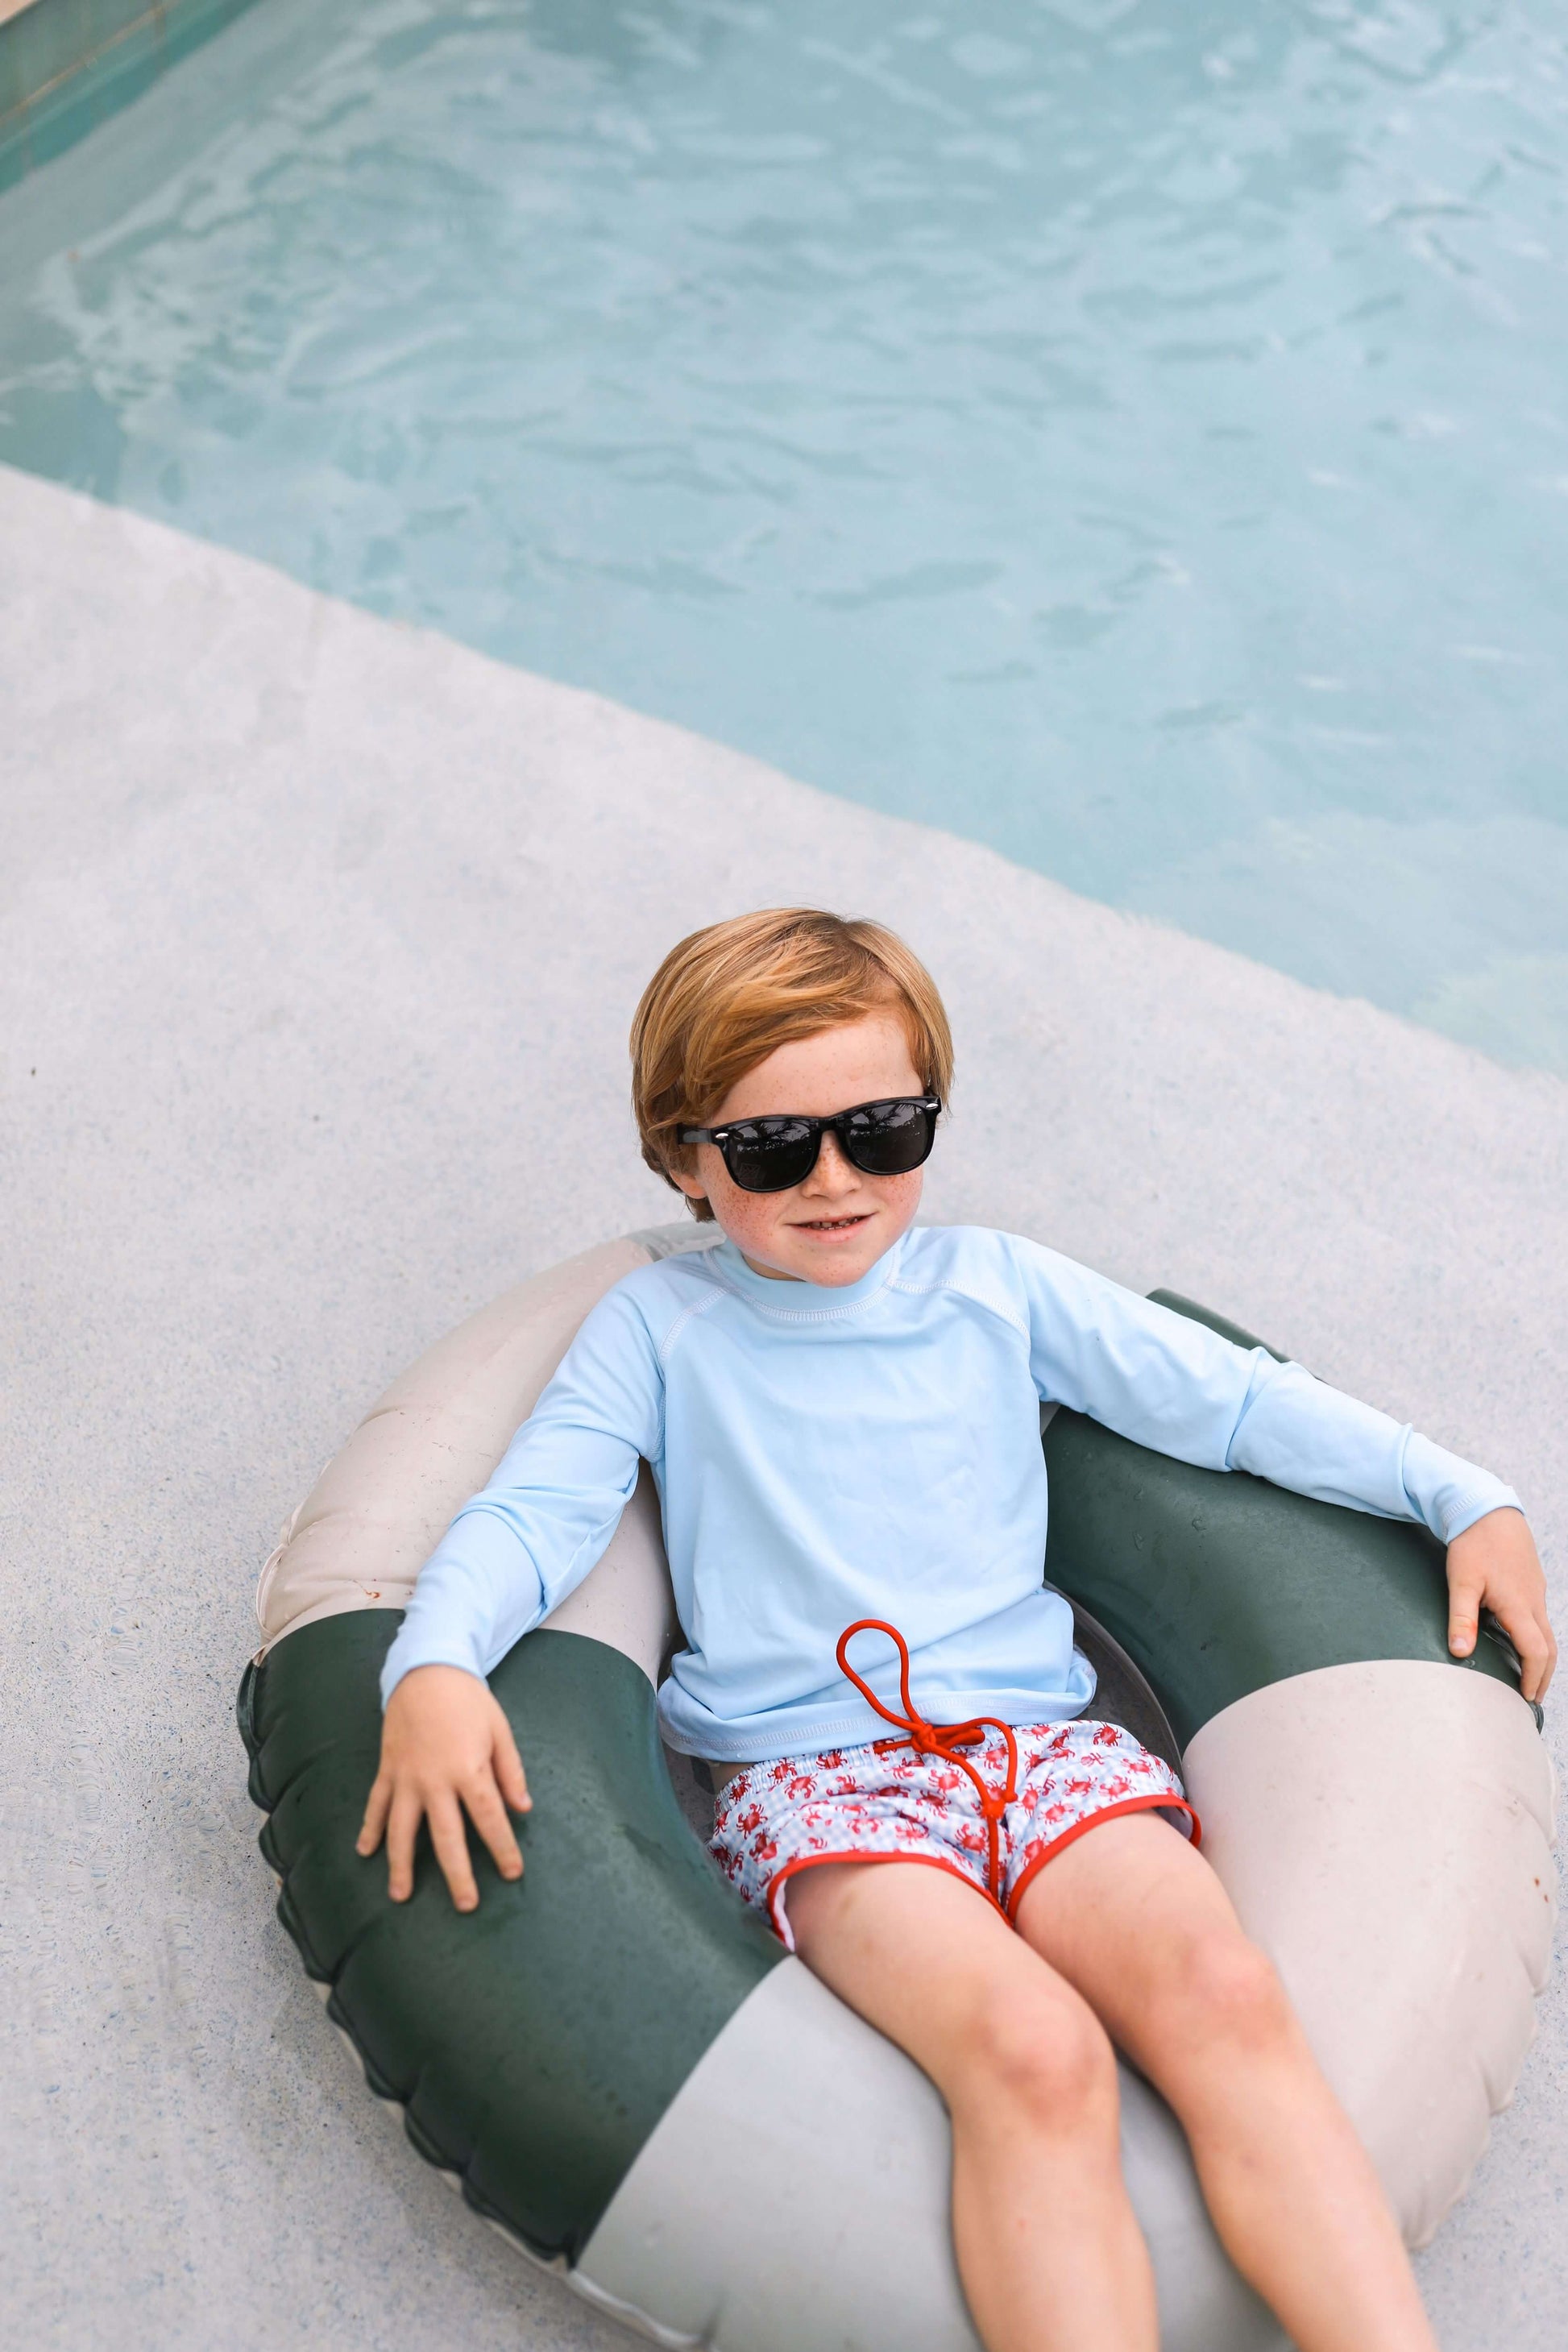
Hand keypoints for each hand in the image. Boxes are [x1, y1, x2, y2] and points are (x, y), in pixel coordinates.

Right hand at [356, 1664, 530, 1910]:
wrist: (426, 1669)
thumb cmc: (468, 1700)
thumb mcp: (499, 1730)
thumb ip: (511, 1772)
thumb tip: (523, 1809)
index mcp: (469, 1769)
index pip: (489, 1819)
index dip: (503, 1848)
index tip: (512, 1873)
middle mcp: (435, 1780)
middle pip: (446, 1836)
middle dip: (457, 1874)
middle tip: (466, 1905)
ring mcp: (406, 1778)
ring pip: (401, 1829)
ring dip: (400, 1864)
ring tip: (400, 1896)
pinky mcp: (387, 1770)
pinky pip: (376, 1805)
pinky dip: (368, 1829)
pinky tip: (364, 1853)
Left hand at [1446, 1509, 1555, 1703]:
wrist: (1488, 1508)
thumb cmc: (1473, 1542)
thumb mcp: (1461, 1581)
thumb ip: (1461, 1617)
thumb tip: (1459, 1651)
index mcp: (1518, 1605)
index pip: (1536, 1652)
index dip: (1533, 1677)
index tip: (1525, 1696)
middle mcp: (1533, 1601)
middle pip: (1549, 1647)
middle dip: (1543, 1675)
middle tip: (1532, 1696)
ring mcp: (1536, 1592)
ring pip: (1547, 1632)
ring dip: (1541, 1658)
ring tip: (1529, 1676)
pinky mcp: (1532, 1584)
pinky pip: (1540, 1618)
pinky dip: (1537, 1638)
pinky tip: (1522, 1642)